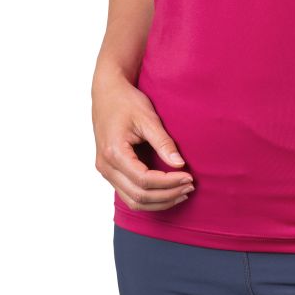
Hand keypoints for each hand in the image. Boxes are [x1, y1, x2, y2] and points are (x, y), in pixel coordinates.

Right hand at [92, 73, 194, 209]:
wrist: (107, 93)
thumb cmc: (126, 101)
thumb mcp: (147, 118)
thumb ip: (163, 142)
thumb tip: (180, 164)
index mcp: (114, 152)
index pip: (144, 180)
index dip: (169, 182)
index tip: (189, 177)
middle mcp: (106, 166)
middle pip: (138, 196)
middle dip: (167, 195)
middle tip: (189, 187)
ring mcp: (105, 170)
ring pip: (132, 200)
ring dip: (158, 201)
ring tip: (181, 192)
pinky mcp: (110, 171)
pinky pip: (128, 193)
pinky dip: (149, 197)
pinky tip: (167, 191)